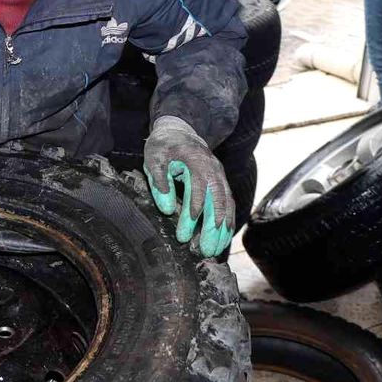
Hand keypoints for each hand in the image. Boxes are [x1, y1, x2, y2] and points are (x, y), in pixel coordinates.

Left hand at [143, 116, 233, 256]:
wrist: (179, 131)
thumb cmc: (164, 146)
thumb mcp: (154, 159)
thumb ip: (160, 183)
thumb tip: (166, 211)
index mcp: (197, 162)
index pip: (196, 193)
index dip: (191, 216)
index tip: (183, 237)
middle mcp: (214, 170)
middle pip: (217, 202)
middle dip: (212, 229)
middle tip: (205, 251)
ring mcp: (220, 176)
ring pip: (226, 205)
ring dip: (222, 230)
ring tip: (216, 251)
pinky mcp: (221, 183)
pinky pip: (227, 204)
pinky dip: (226, 222)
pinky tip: (222, 238)